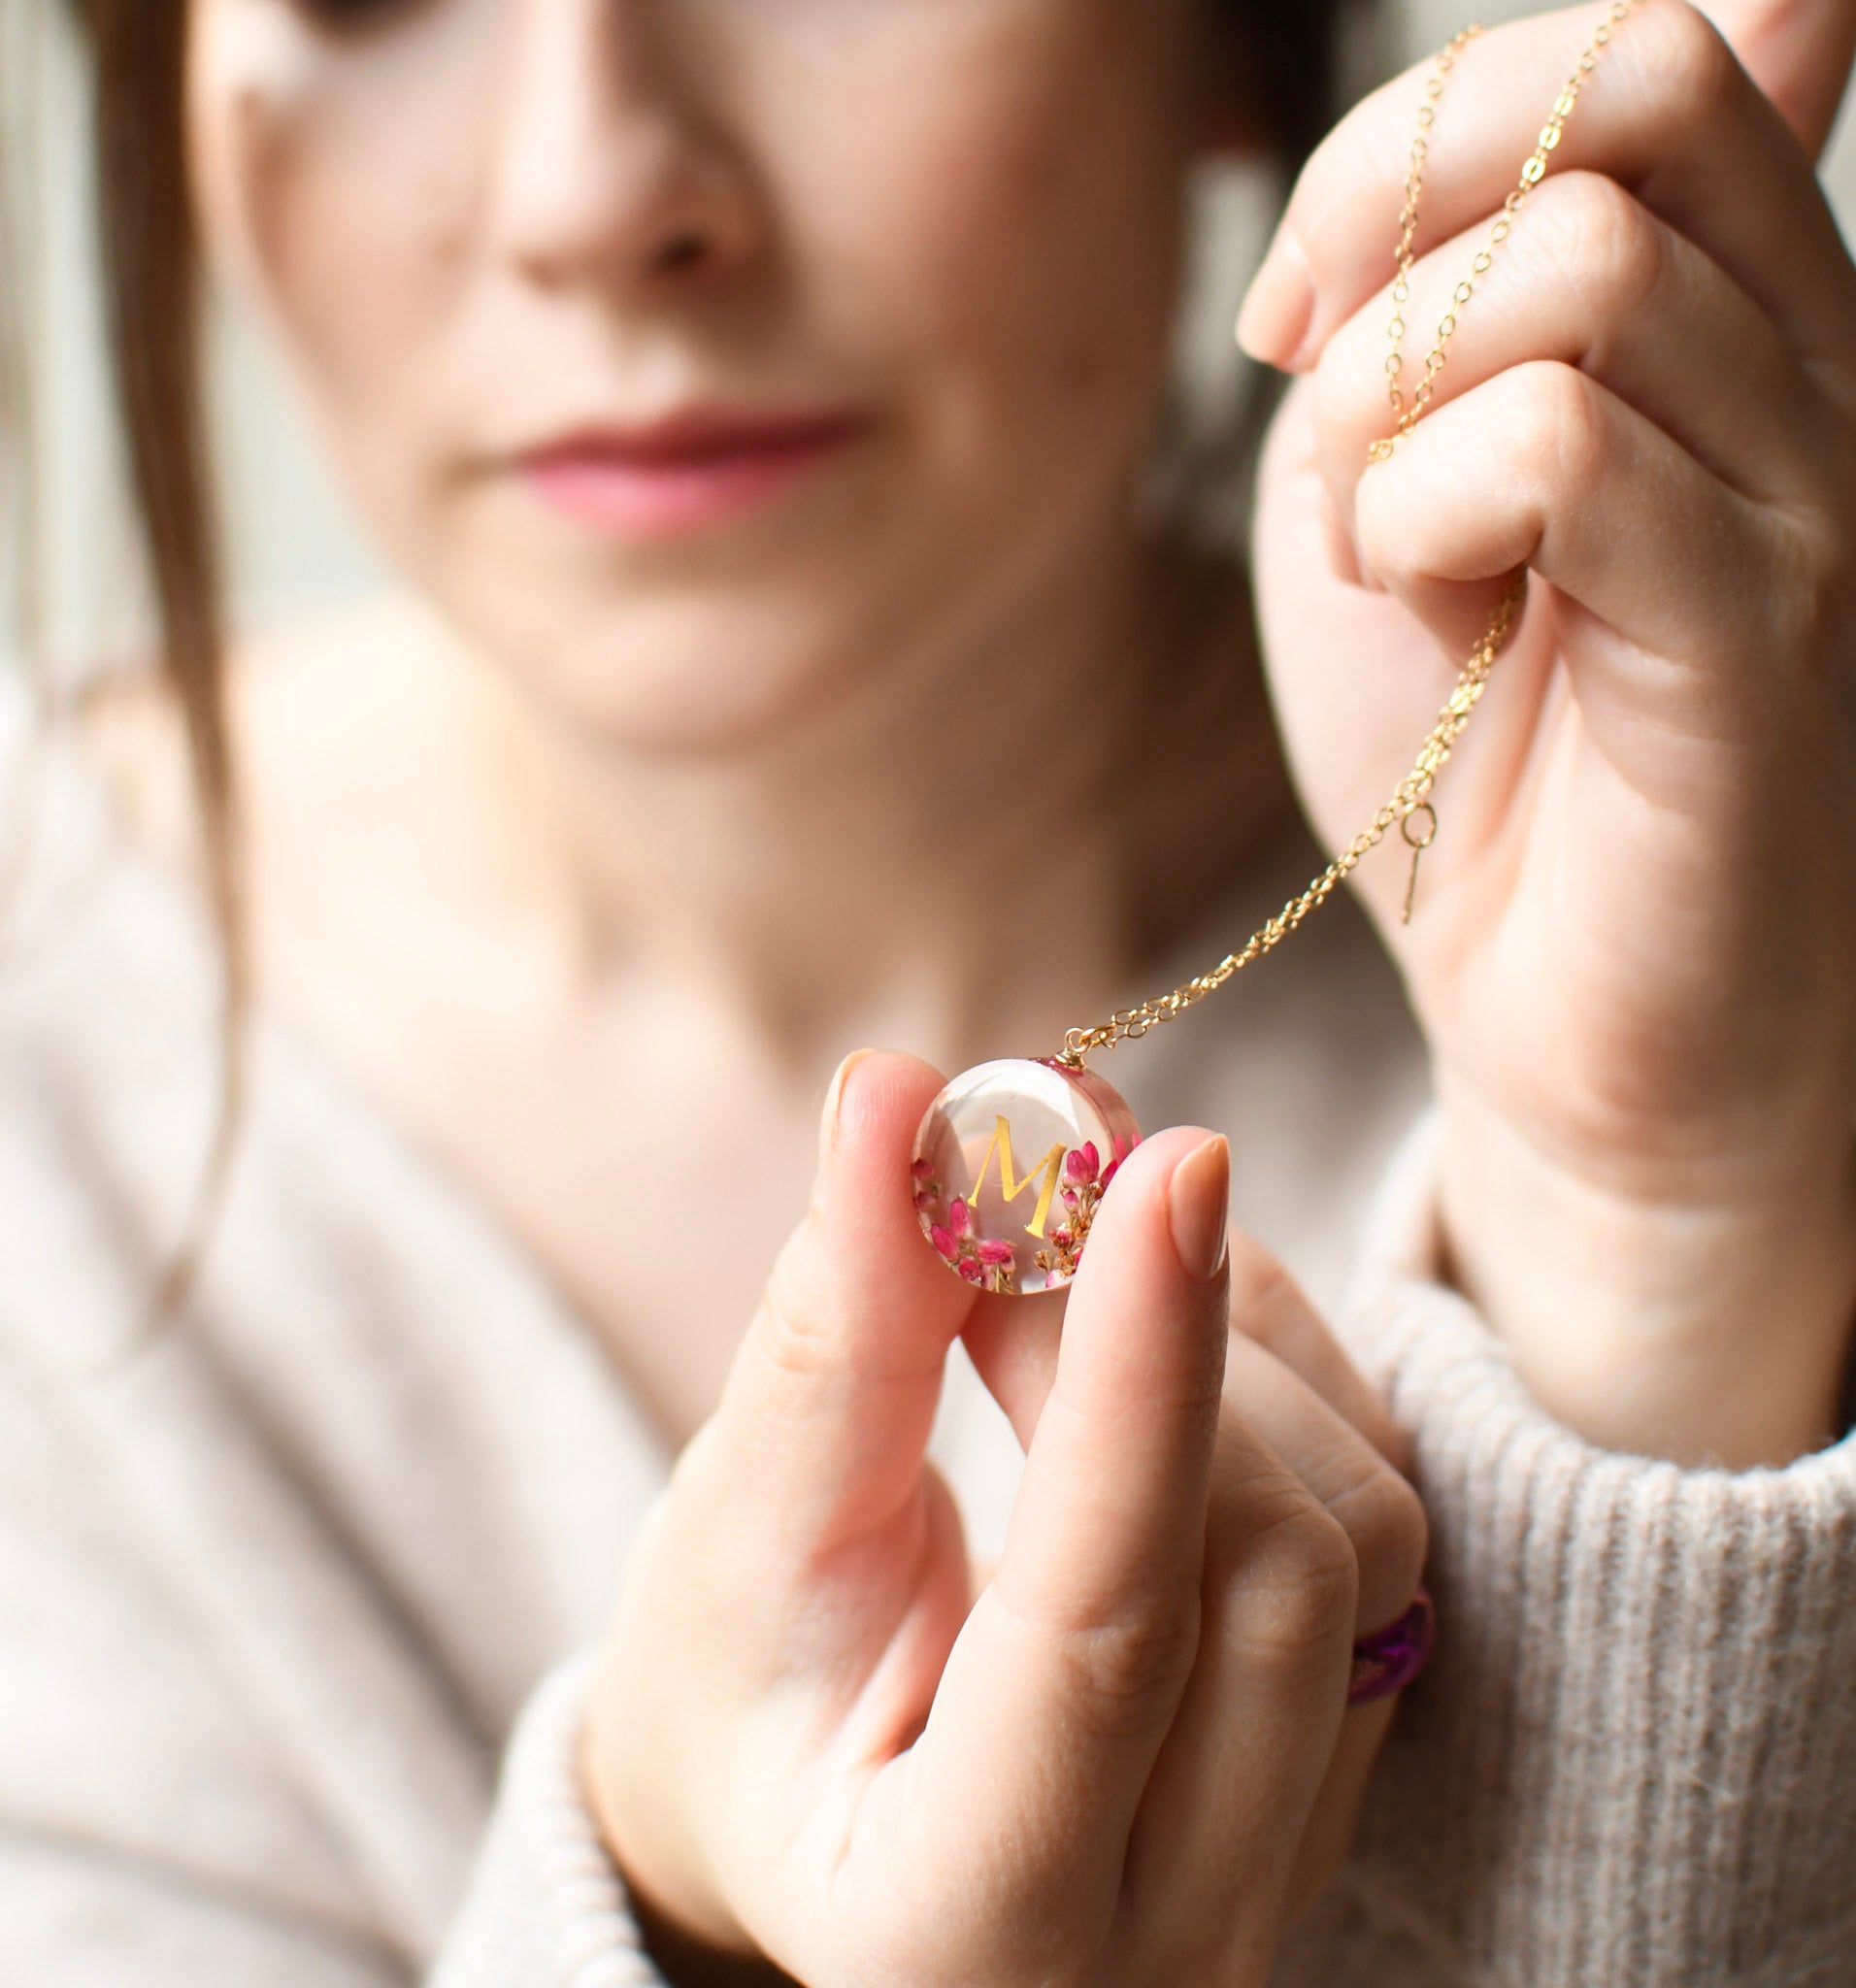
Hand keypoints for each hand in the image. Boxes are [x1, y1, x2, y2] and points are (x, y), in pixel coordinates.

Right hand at [580, 1049, 1426, 1987]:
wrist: (797, 1806)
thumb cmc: (729, 1698)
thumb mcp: (738, 1536)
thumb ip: (839, 1334)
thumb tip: (900, 1103)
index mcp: (966, 1929)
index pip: (1104, 1626)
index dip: (1140, 1374)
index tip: (1157, 1165)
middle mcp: (1171, 1940)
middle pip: (1274, 1577)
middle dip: (1164, 1340)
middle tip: (1032, 1183)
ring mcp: (1283, 1862)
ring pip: (1365, 1541)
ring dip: (1232, 1347)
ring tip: (1072, 1262)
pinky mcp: (1341, 1759)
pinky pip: (1386, 1526)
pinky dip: (1283, 1377)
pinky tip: (1163, 1323)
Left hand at [1239, 0, 1855, 1465]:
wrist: (1552, 1014)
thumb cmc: (1479, 760)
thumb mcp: (1430, 477)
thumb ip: (1485, 286)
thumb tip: (1741, 8)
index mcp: (1730, 323)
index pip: (1642, 52)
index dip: (1415, 142)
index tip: (1300, 316)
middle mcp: (1806, 380)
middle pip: (1621, 108)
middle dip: (1389, 236)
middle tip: (1319, 406)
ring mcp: (1801, 507)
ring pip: (1575, 277)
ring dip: (1388, 413)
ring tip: (1384, 558)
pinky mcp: (1749, 646)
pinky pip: (1569, 448)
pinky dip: (1418, 513)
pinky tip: (1415, 604)